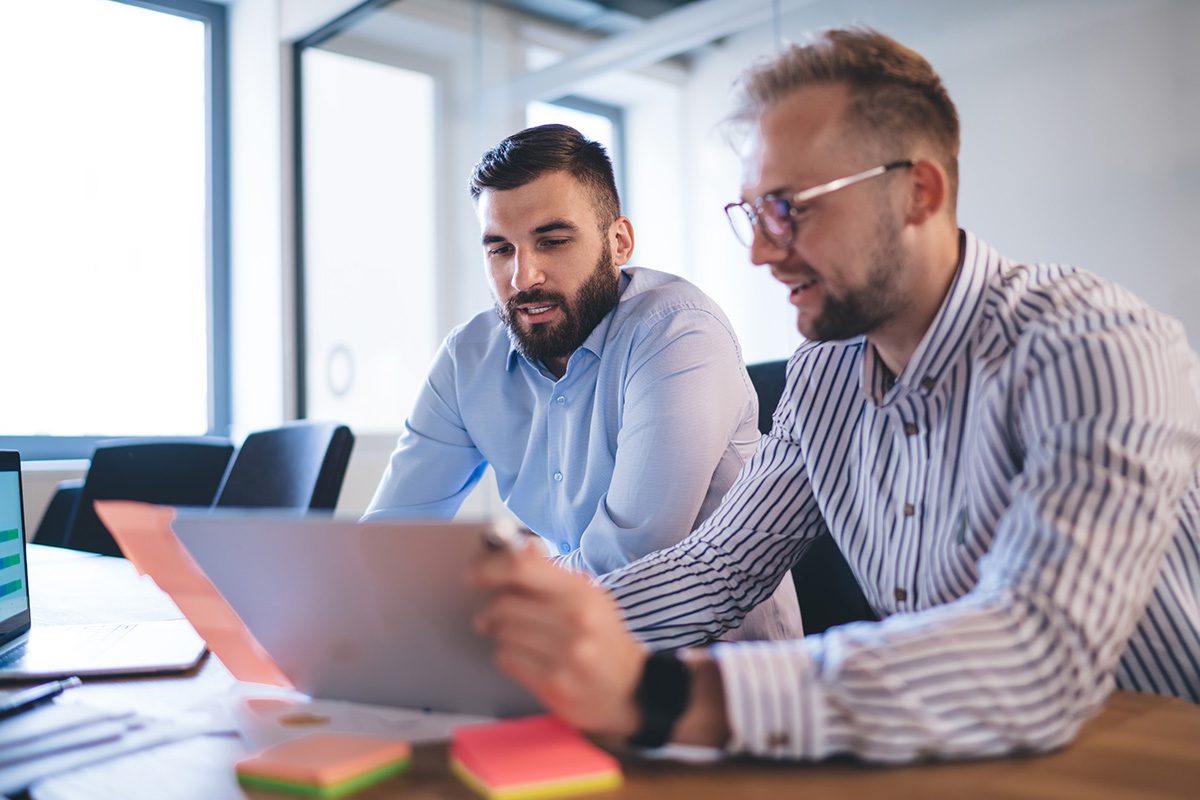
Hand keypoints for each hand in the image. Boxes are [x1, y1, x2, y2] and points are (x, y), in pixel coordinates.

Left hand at [470, 542, 647, 735]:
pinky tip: (526, 659)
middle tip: (489, 617)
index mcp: (581, 591)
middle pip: (504, 605)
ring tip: (517, 639)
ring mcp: (565, 653)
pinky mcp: (554, 683)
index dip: (489, 567)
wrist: (630, 690)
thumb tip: (522, 546)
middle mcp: (575, 619)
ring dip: (501, 635)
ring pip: (502, 634)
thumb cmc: (602, 638)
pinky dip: (508, 657)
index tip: (473, 573)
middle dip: (490, 611)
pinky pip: (507, 660)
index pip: (522, 567)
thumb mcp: (588, 597)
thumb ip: (552, 573)